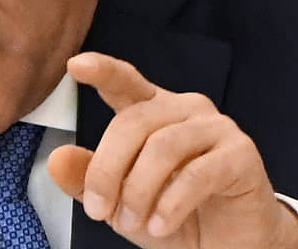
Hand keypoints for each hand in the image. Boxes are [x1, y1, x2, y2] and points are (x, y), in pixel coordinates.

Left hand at [48, 52, 297, 248]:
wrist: (230, 246)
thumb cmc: (176, 216)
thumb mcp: (121, 203)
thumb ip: (89, 180)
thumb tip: (56, 158)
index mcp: (154, 111)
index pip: (126, 82)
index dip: (102, 70)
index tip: (75, 66)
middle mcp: (185, 109)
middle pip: (134, 122)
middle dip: (108, 169)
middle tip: (99, 210)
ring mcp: (216, 127)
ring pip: (163, 146)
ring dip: (139, 191)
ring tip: (134, 224)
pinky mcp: (241, 154)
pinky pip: (197, 173)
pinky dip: (171, 204)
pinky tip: (160, 225)